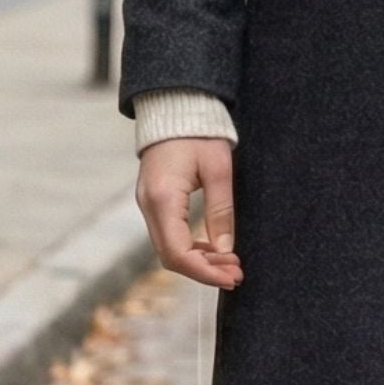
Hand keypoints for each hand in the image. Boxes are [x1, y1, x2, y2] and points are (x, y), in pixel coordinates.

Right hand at [135, 137, 243, 289]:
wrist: (176, 106)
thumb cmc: (200, 133)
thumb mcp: (218, 169)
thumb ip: (221, 211)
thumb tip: (225, 251)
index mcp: (163, 198)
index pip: (178, 253)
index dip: (204, 272)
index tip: (232, 278)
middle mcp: (148, 205)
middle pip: (170, 256)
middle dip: (203, 270)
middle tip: (236, 274)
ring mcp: (147, 204)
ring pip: (168, 248)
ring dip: (198, 260)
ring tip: (230, 264)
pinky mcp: (153, 200)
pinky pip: (168, 234)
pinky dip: (189, 246)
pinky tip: (213, 248)